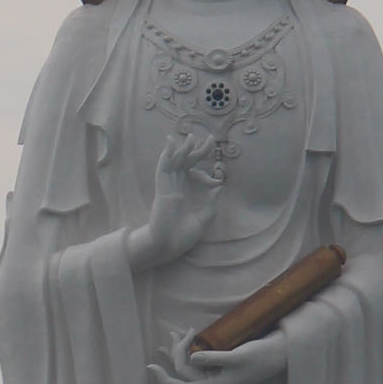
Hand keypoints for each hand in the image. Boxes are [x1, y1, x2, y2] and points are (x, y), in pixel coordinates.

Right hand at [131, 128, 223, 268]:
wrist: (167, 247)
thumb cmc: (182, 237)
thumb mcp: (203, 220)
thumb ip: (210, 205)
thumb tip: (220, 188)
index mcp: (183, 195)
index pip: (193, 175)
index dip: (207, 174)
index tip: (218, 180)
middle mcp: (175, 188)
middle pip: (185, 164)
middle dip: (196, 151)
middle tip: (209, 140)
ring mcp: (167, 188)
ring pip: (174, 163)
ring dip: (182, 150)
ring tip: (191, 136)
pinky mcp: (162, 190)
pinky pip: (163, 170)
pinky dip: (167, 157)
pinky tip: (170, 145)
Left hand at [154, 324, 286, 383]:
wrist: (281, 353)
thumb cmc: (261, 357)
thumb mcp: (237, 357)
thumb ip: (214, 358)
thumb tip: (191, 358)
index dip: (165, 378)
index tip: (150, 366)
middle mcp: (214, 381)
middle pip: (186, 370)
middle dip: (176, 351)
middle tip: (175, 332)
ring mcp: (218, 372)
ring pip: (192, 362)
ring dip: (183, 347)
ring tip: (177, 332)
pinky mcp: (223, 363)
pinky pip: (202, 357)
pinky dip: (194, 346)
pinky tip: (192, 335)